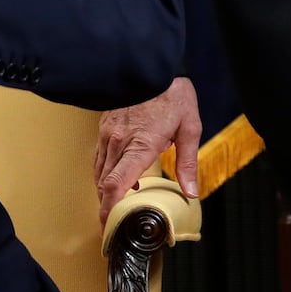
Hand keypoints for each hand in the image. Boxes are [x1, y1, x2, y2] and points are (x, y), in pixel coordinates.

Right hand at [95, 76, 200, 223]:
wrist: (151, 64)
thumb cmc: (173, 94)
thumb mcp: (190, 127)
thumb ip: (188, 163)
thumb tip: (191, 192)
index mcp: (140, 145)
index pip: (116, 184)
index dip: (109, 208)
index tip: (109, 225)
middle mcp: (119, 141)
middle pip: (104, 182)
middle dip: (105, 207)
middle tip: (110, 226)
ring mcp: (109, 133)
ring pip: (99, 170)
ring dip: (103, 191)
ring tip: (112, 207)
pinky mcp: (105, 126)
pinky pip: (99, 156)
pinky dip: (103, 173)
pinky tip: (114, 178)